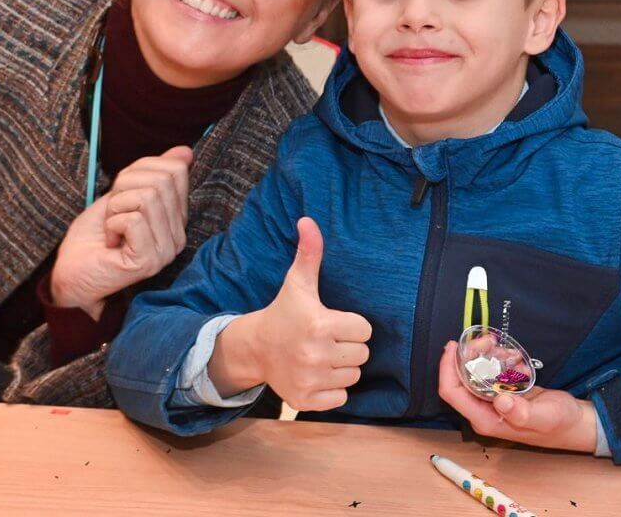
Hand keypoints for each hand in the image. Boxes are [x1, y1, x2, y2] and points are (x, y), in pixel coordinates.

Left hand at [51, 146, 193, 317]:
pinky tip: (111, 242)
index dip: (140, 170)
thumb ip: (152, 174)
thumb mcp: (122, 194)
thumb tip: (184, 151)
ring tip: (112, 228)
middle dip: (125, 187)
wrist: (70, 273)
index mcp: (176, 218)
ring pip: (147, 198)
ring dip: (116, 207)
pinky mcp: (149, 261)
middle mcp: (178, 235)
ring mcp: (166, 250)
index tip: (122, 193)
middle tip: (113, 213)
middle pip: (161, 180)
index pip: (175, 170)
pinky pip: (133, 220)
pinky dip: (113, 224)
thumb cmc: (93, 237)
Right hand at [210, 218, 371, 410]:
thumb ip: (309, 253)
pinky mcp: (306, 401)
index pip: (365, 330)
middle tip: (327, 339)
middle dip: (348, 346)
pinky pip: (341, 398)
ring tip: (321, 355)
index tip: (333, 322)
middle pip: (362, 355)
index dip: (352, 325)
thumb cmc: (285, 312)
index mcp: (320, 324)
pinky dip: (332, 390)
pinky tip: (317, 374)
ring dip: (341, 368)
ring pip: (353, 377)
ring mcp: (310, 379)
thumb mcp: (298, 282)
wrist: (256, 348)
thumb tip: (307, 220)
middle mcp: (316, 354)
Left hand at [438, 340, 597, 451]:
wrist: (575, 424)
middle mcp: (484, 411)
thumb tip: (500, 401)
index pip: (452, 393)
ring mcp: (492, 402)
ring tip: (503, 349)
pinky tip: (512, 358)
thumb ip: (523, 413)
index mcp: (486, 420)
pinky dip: (497, 360)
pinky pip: (490, 371)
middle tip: (488, 340)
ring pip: (474, 372)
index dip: (447, 368)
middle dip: (469, 355)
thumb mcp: (545, 418)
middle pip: (460, 378)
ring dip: (485, 356)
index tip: (453, 346)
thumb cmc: (561, 424)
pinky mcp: (502, 392)